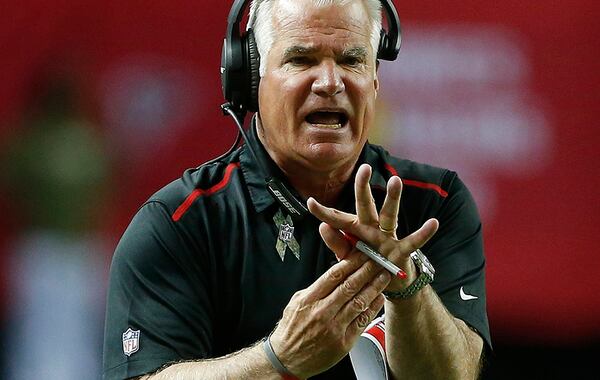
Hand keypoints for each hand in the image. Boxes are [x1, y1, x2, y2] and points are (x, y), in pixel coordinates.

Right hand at [269, 249, 391, 377]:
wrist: (288, 360)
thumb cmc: (292, 331)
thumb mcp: (296, 303)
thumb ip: (315, 289)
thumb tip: (333, 275)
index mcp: (309, 300)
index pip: (334, 275)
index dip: (351, 262)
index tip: (361, 253)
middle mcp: (322, 312)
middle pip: (349, 285)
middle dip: (366, 270)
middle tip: (378, 260)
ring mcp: (334, 327)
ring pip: (359, 302)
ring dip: (374, 287)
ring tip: (384, 276)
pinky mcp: (344, 342)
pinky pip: (362, 321)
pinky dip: (373, 308)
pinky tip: (379, 298)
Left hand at [308, 163, 438, 291]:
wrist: (388, 285)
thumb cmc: (365, 267)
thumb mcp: (348, 258)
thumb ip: (337, 244)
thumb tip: (322, 226)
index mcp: (355, 231)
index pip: (337, 219)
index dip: (324, 212)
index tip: (310, 202)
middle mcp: (371, 229)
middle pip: (366, 206)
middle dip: (363, 188)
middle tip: (364, 168)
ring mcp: (388, 238)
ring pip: (390, 215)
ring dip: (393, 199)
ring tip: (396, 181)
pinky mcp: (402, 251)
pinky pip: (413, 241)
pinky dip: (423, 233)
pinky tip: (433, 223)